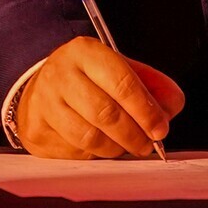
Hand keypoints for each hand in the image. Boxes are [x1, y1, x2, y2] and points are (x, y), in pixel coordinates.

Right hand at [14, 35, 184, 158]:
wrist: (41, 88)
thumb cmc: (88, 80)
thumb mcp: (119, 69)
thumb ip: (151, 85)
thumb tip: (171, 106)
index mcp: (85, 52)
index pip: (121, 83)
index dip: (145, 110)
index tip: (160, 128)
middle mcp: (60, 74)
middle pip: (105, 113)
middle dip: (134, 135)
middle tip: (147, 144)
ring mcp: (44, 103)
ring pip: (89, 137)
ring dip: (116, 148)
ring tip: (126, 146)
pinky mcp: (36, 129)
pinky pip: (74, 152)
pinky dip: (95, 155)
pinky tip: (100, 146)